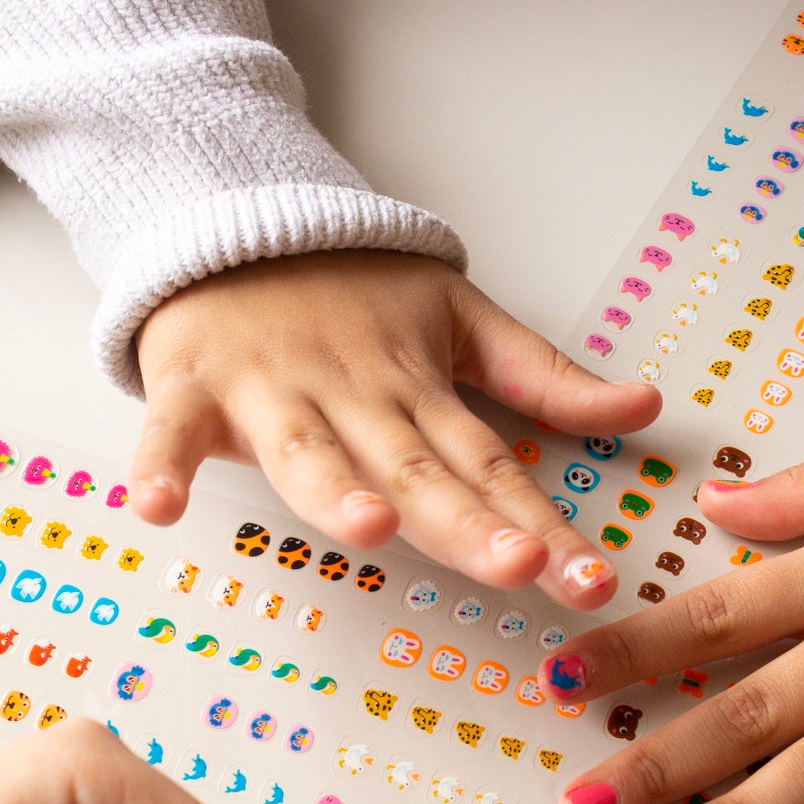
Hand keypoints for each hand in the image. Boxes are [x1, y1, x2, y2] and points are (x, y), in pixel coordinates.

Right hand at [131, 252, 659, 608]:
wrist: (239, 225)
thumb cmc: (353, 288)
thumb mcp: (462, 318)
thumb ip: (542, 376)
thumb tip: (645, 407)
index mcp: (419, 388)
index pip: (490, 467)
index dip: (542, 523)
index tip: (592, 578)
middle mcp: (354, 396)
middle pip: (414, 469)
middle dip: (466, 522)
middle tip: (520, 564)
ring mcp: (271, 390)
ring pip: (307, 449)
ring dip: (334, 489)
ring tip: (372, 528)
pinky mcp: (192, 384)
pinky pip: (172, 430)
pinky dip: (161, 463)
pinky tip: (158, 506)